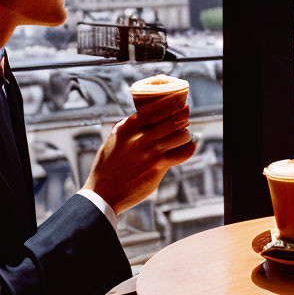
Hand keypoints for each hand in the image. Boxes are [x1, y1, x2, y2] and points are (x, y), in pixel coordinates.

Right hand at [83, 94, 194, 214]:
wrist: (102, 193)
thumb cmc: (107, 165)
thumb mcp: (115, 140)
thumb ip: (131, 128)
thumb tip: (146, 117)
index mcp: (127, 127)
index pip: (156, 108)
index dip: (172, 103)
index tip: (179, 101)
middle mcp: (140, 137)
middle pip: (173, 120)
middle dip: (183, 116)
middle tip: (185, 114)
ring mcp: (150, 152)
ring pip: (181, 135)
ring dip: (185, 134)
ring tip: (184, 135)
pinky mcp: (158, 167)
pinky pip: (183, 153)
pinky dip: (189, 149)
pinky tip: (190, 147)